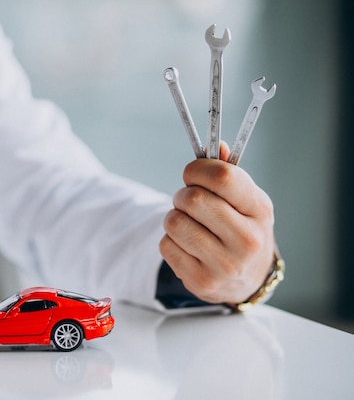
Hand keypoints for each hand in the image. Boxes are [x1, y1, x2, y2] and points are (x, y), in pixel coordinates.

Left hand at [159, 144, 275, 304]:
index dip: (198, 169)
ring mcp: (225, 264)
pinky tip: (187, 246)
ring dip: (174, 218)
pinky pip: (166, 246)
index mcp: (259, 210)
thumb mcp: (245, 200)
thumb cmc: (242, 229)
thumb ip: (228, 173)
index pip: (223, 177)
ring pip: (175, 222)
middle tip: (187, 200)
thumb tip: (217, 146)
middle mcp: (247, 240)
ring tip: (188, 223)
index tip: (192, 173)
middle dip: (182, 195)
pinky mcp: (202, 281)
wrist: (247, 280)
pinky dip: (170, 241)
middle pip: (193, 199)